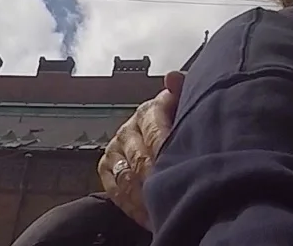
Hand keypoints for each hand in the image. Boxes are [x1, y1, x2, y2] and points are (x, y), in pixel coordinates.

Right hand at [98, 71, 183, 227]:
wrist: (165, 137)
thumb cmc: (180, 123)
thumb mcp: (185, 106)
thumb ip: (182, 91)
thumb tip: (172, 77)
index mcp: (149, 110)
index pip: (155, 131)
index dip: (166, 149)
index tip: (179, 165)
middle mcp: (128, 128)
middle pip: (140, 159)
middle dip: (157, 179)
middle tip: (171, 195)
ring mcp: (115, 148)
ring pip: (126, 177)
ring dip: (144, 197)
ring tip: (160, 209)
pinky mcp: (107, 167)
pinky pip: (114, 189)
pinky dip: (131, 205)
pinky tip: (147, 216)